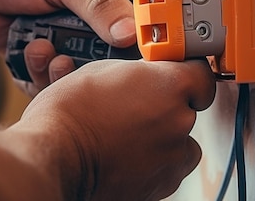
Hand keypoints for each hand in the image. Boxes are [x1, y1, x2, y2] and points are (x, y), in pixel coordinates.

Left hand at [0, 0, 196, 94]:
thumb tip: (131, 32)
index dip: (200, 1)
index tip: (202, 28)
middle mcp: (114, 5)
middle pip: (156, 38)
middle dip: (136, 57)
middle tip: (111, 57)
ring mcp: (91, 34)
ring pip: (114, 68)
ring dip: (83, 68)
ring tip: (53, 50)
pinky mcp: (67, 57)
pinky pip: (76, 80)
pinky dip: (54, 76)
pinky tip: (33, 53)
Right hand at [15, 59, 215, 199]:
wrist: (54, 158)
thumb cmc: (69, 115)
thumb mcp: (101, 71)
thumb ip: (136, 72)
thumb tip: (144, 75)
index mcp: (169, 86)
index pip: (200, 73)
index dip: (186, 72)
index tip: (174, 73)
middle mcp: (178, 121)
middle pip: (188, 108)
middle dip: (166, 104)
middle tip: (135, 103)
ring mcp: (172, 156)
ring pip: (181, 140)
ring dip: (163, 134)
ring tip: (128, 131)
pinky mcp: (161, 184)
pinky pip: (168, 166)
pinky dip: (154, 160)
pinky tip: (126, 151)